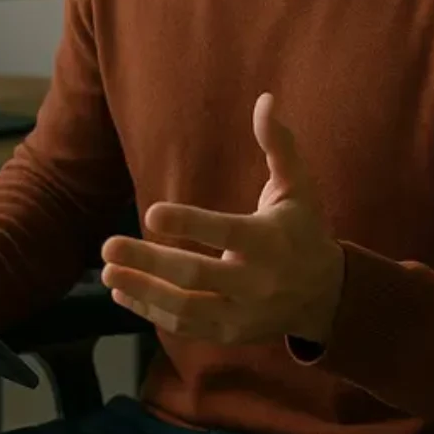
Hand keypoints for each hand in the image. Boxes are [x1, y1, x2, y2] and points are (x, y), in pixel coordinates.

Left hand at [100, 92, 344, 346]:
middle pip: (196, 276)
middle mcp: (256, 283)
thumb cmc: (304, 231)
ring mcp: (241, 314)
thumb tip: (265, 100)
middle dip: (149, 262)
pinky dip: (150, 311)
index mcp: (270, 242)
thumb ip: (279, 145)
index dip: (190, 224)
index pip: (227, 233)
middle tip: (108, 245)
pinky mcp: (229, 333)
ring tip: (108, 270)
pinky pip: (184, 327)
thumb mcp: (298, 187)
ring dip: (143, 290)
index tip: (152, 213)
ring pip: (185, 308)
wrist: (325, 296)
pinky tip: (122, 290)